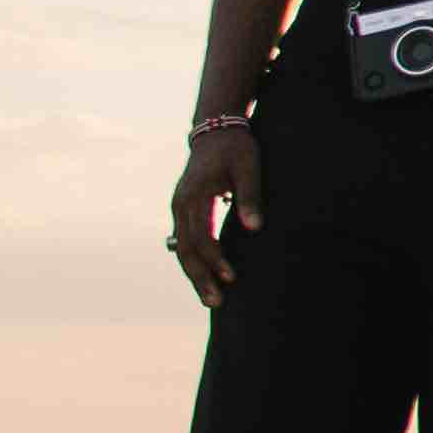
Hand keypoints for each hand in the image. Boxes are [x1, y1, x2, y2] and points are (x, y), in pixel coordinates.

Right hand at [171, 123, 258, 305]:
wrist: (215, 129)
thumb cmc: (236, 148)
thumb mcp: (248, 167)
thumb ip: (249, 197)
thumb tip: (254, 228)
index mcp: (193, 196)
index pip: (201, 238)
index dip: (216, 259)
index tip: (232, 277)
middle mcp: (180, 205)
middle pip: (186, 250)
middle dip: (200, 278)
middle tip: (215, 303)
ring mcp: (179, 207)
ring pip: (182, 248)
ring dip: (195, 274)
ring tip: (210, 299)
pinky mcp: (184, 209)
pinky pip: (184, 241)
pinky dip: (192, 260)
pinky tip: (202, 277)